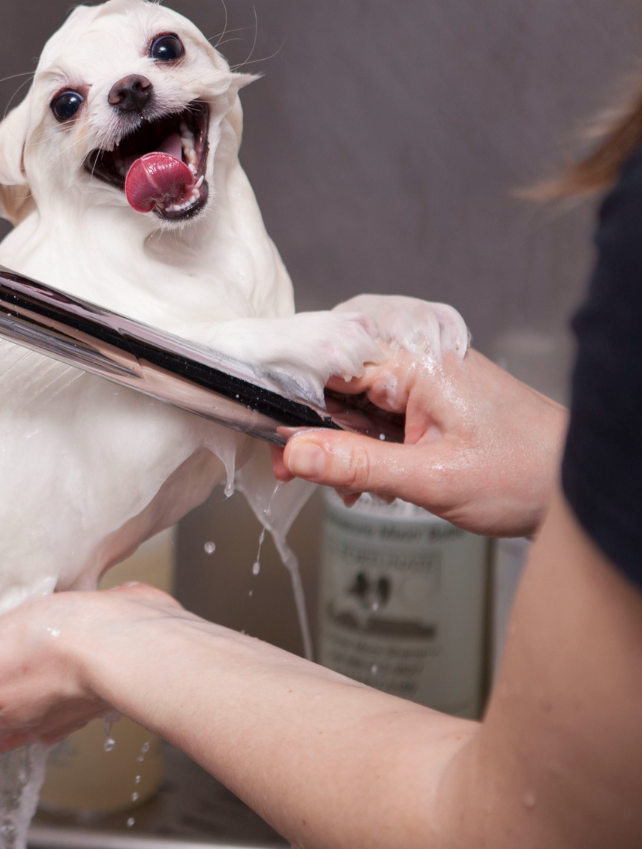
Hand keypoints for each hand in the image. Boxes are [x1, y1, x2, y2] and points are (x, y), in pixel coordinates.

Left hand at [0, 583, 191, 763]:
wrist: (124, 635)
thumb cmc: (53, 654)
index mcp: (0, 728)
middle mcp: (32, 720)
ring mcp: (63, 696)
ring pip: (22, 694)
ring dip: (3, 671)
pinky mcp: (87, 664)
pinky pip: (56, 664)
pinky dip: (41, 648)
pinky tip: (33, 621)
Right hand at [274, 347, 565, 537]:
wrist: (576, 488)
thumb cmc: (523, 474)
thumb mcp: (430, 478)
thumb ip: (355, 464)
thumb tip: (292, 452)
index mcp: (415, 362)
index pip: (326, 361)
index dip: (290, 398)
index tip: (271, 438)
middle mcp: (416, 360)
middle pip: (333, 381)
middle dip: (311, 429)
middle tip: (294, 472)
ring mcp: (423, 380)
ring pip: (350, 401)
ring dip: (337, 443)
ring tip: (344, 487)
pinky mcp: (428, 400)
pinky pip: (374, 414)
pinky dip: (361, 446)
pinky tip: (365, 480)